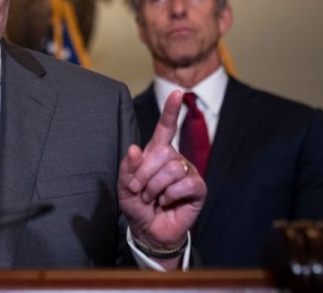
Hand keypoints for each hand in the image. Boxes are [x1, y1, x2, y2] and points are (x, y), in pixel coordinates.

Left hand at [118, 90, 205, 257]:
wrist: (149, 229)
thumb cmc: (137, 204)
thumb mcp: (124, 186)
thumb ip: (127, 167)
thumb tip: (135, 149)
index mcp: (157, 152)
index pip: (166, 127)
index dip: (171, 111)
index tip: (178, 93)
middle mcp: (174, 159)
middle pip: (163, 153)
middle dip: (144, 174)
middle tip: (139, 190)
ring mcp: (188, 172)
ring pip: (172, 169)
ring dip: (155, 187)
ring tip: (152, 197)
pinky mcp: (198, 189)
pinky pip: (185, 184)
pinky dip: (170, 195)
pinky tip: (167, 202)